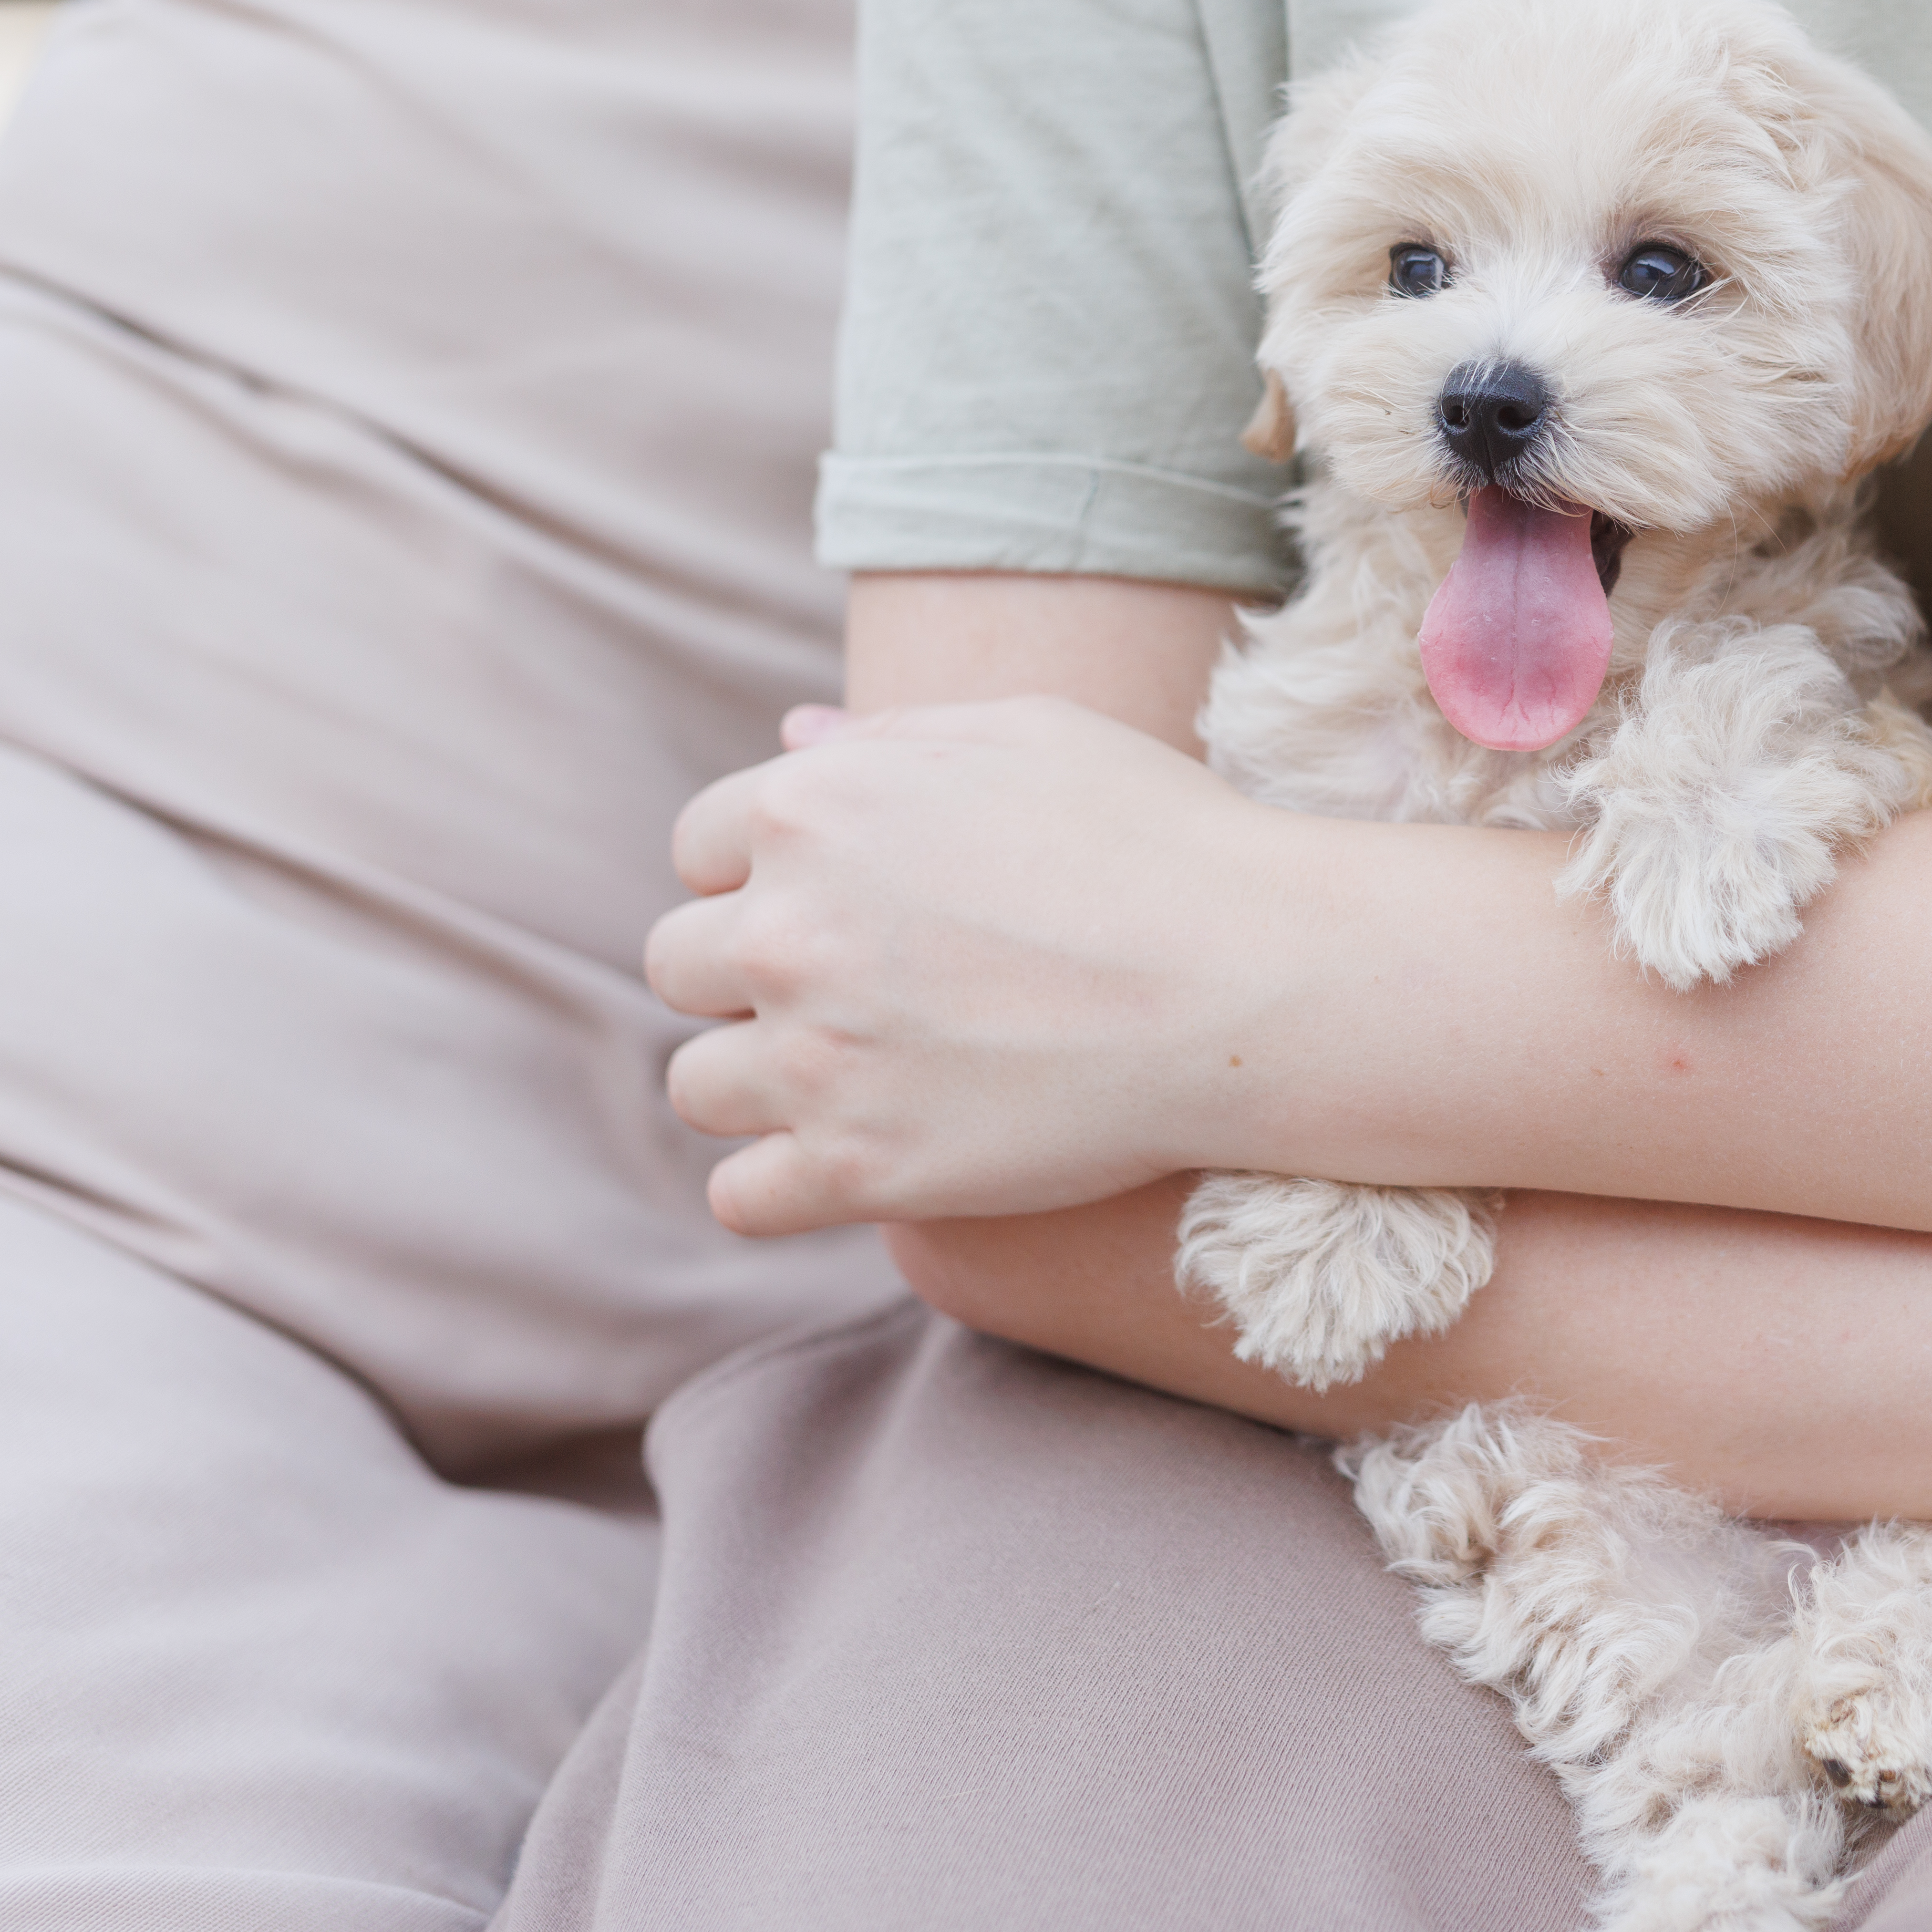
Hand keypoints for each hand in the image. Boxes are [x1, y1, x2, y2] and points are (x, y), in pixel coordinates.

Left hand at [644, 697, 1315, 1232]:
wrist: (1251, 979)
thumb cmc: (1158, 838)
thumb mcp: (1023, 735)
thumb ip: (888, 741)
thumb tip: (791, 742)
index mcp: (810, 809)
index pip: (699, 847)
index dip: (764, 875)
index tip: (841, 907)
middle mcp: (786, 929)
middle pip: (680, 965)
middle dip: (750, 975)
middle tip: (850, 994)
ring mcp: (815, 1057)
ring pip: (698, 1085)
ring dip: (757, 1081)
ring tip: (851, 1079)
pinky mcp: (860, 1168)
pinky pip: (741, 1195)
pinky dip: (779, 1183)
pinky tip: (847, 1159)